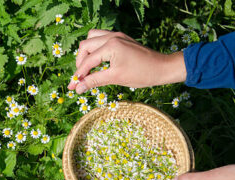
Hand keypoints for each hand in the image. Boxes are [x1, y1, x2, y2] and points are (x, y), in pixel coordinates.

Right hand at [67, 29, 186, 93]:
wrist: (163, 68)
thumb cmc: (142, 74)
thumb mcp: (116, 78)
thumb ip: (94, 81)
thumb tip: (77, 88)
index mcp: (111, 45)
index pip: (88, 61)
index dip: (78, 75)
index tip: (72, 86)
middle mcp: (112, 36)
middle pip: (85, 46)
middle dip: (80, 63)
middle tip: (80, 78)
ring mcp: (117, 35)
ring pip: (92, 38)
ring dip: (86, 53)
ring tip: (87, 67)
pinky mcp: (121, 38)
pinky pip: (101, 38)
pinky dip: (95, 48)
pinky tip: (97, 60)